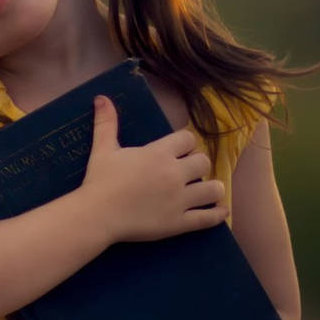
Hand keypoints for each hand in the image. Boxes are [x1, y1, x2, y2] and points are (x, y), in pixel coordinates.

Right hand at [81, 96, 228, 242]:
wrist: (97, 215)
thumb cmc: (100, 181)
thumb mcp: (103, 149)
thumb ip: (106, 123)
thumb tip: (101, 97)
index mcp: (159, 154)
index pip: (188, 139)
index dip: (186, 143)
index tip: (180, 150)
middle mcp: (175, 174)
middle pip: (204, 162)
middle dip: (197, 164)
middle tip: (188, 171)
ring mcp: (180, 200)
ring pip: (213, 189)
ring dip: (212, 188)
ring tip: (207, 190)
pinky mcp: (180, 222)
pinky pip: (208, 218)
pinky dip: (217, 214)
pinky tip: (221, 211)